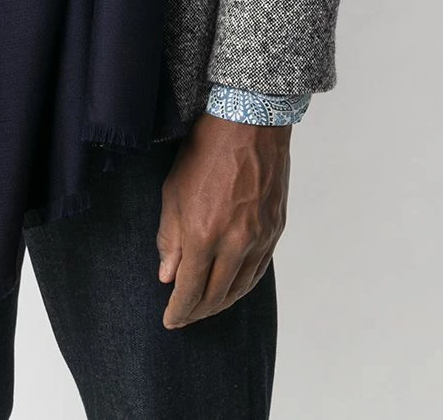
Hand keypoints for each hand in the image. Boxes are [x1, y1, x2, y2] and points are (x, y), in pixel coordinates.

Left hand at [156, 112, 289, 327]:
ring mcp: (259, 237)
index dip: (178, 310)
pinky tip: (232, 287)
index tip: (170, 321)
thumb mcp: (173, 191)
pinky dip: (243, 284)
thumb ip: (168, 238)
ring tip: (206, 307)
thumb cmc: (204, 151)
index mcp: (203, 234)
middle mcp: (234, 242)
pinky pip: (259, 269)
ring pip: (240, 287)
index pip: (189, 289)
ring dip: (221, 302)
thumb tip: (167, 276)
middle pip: (215, 295)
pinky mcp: (275, 229)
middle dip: (197, 312)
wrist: (248, 122)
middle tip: (185, 317)